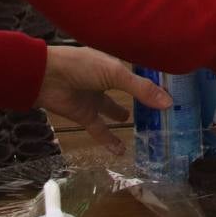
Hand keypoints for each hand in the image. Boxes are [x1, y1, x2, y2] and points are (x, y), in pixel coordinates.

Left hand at [34, 46, 170, 153]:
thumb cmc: (82, 66)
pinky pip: (99, 130)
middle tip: (158, 110)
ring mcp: (94, 99)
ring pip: (111, 110)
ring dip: (121, 116)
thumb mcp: (116, 74)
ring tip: (139, 124)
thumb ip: (141, 89)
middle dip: (139, 99)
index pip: (136, 74)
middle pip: (125, 92)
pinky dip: (109, 140)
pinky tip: (121, 151)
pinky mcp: (84, 115)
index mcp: (113, 65)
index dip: (151, 83)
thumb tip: (168, 103)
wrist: (45, 77)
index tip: (170, 92)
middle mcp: (105, 81)